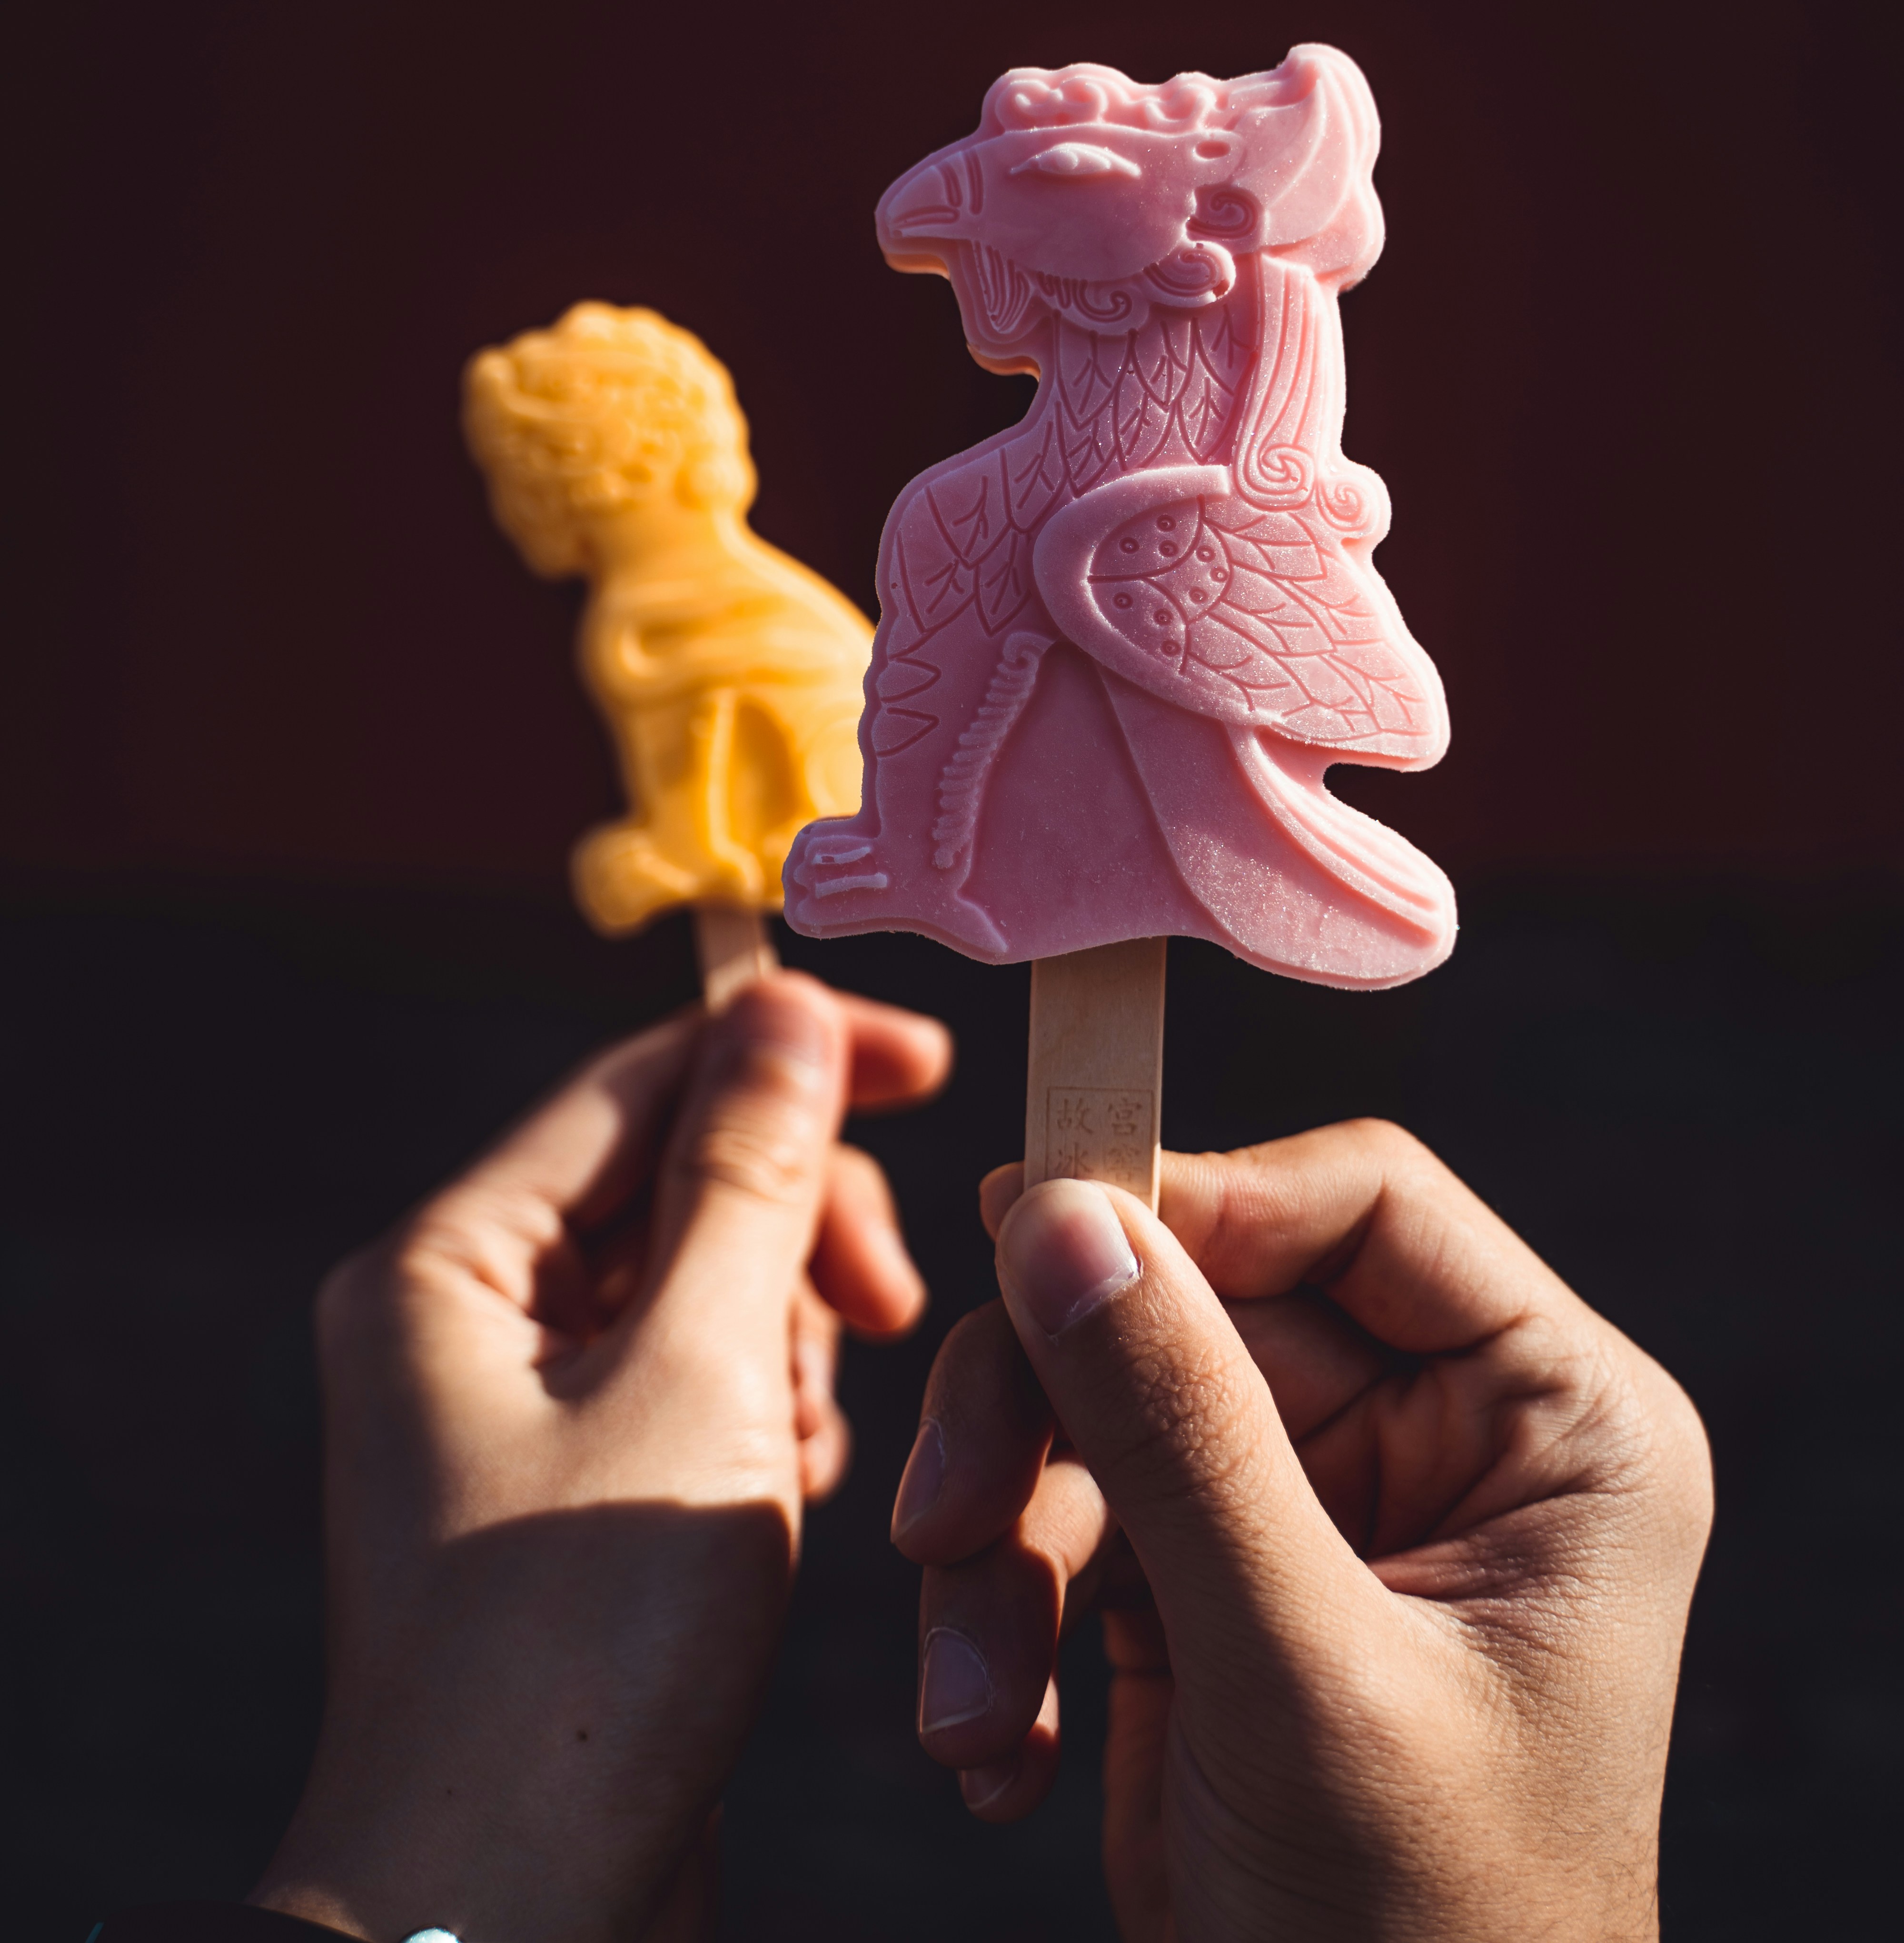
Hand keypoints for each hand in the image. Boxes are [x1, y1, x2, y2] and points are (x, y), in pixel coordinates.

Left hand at [252, 971, 948, 1942]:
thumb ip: (748, 1178)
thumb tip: (781, 1003)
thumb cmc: (583, 1651)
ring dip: (785, 1337)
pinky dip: (761, 1413)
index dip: (786, 1052)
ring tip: (797, 1448)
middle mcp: (464, 1317)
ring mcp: (515, 1407)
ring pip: (702, 1282)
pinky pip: (696, 1380)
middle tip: (884, 1307)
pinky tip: (782, 1493)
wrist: (513, 1909)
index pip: (638, 1080)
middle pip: (674, 1179)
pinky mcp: (573, 1488)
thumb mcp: (697, 1375)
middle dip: (794, 1228)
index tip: (927, 1059)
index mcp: (448, 1263)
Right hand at [892, 1125, 1711, 1941]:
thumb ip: (1184, 1433)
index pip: (1361, 1205)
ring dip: (1003, 1544)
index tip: (1028, 1230)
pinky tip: (1000, 1750)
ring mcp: (1313, 1505)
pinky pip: (1068, 1521)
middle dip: (1047, 1410)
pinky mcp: (1208, 1582)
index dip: (1196, 1199)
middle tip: (939, 1516)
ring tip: (970, 1699)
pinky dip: (1007, 1620)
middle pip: (1194, 1298)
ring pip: (1101, 1405)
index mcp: (1549, 1420)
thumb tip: (1063, 1214)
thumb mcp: (1301, 1674)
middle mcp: (1436, 1432)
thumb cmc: (1418, 1937)